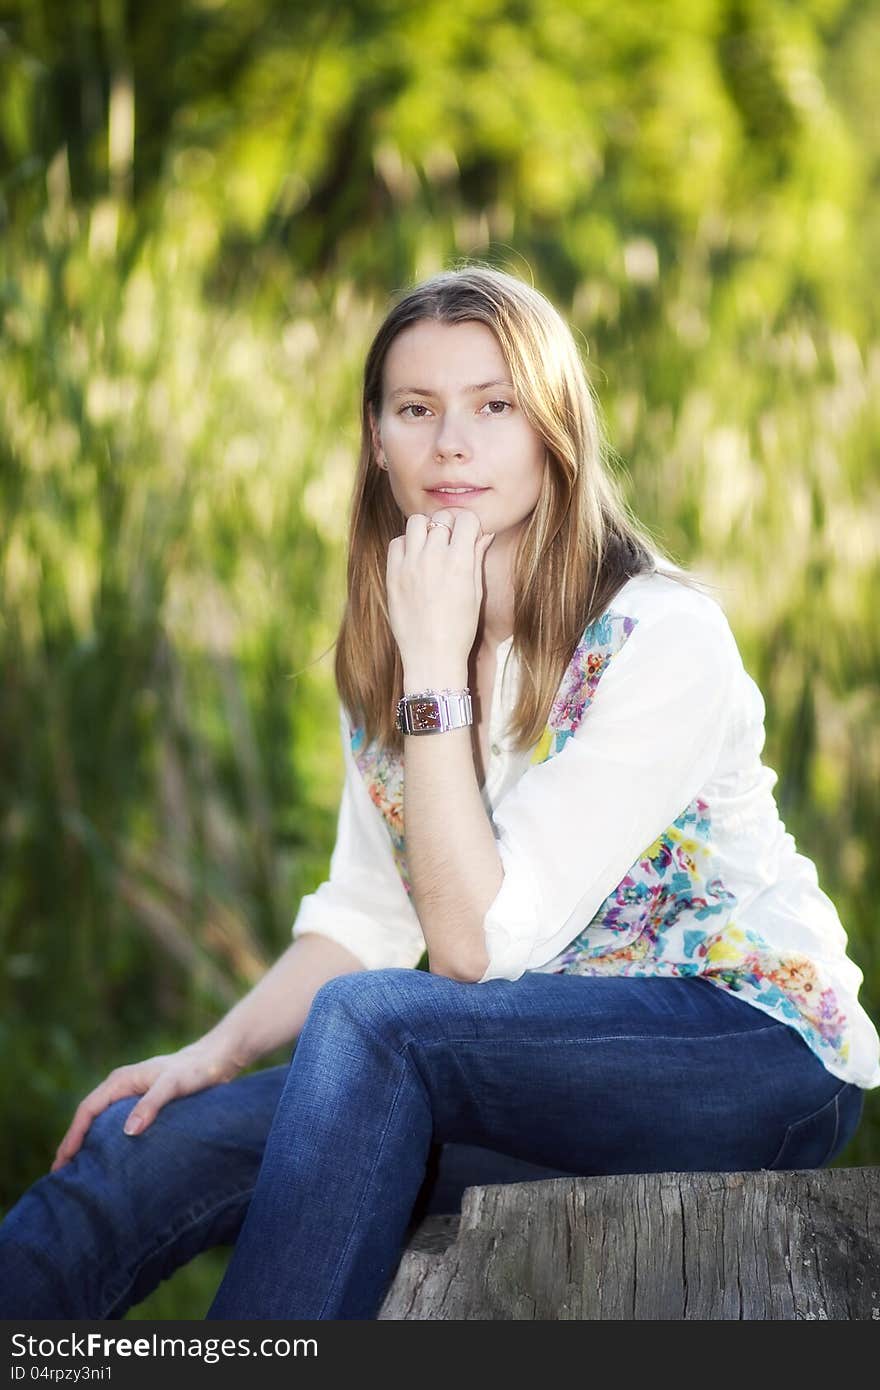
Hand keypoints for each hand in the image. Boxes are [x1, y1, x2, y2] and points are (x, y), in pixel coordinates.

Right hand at [50, 1034, 245, 1171]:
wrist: (215, 1060)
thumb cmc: (195, 1071)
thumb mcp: (173, 1086)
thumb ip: (151, 1104)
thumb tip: (128, 1132)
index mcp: (120, 1081)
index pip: (87, 1110)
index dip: (73, 1136)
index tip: (62, 1162)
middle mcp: (122, 1087)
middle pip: (89, 1117)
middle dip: (73, 1143)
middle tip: (61, 1174)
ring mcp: (132, 1095)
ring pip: (101, 1121)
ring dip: (88, 1143)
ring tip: (79, 1170)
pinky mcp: (144, 1103)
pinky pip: (116, 1124)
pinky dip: (106, 1140)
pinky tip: (109, 1157)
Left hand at [386, 507, 494, 668]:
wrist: (431, 656)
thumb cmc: (460, 629)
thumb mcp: (476, 593)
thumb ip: (477, 558)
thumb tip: (484, 534)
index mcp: (460, 562)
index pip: (467, 520)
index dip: (471, 526)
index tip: (470, 536)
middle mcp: (434, 558)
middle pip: (442, 518)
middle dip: (451, 525)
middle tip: (452, 541)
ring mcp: (410, 565)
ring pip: (417, 522)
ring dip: (427, 529)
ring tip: (431, 546)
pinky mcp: (393, 574)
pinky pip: (398, 542)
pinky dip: (407, 544)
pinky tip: (415, 558)